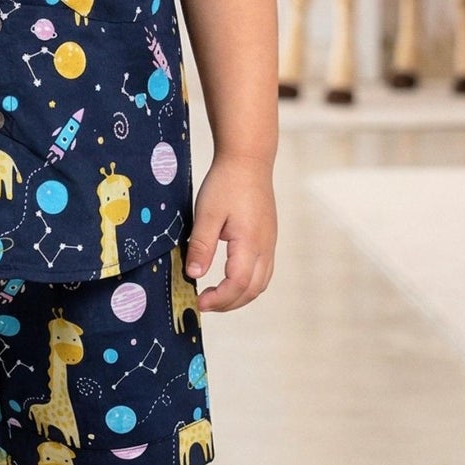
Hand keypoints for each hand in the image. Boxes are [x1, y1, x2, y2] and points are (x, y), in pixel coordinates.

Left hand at [183, 157, 276, 312]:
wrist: (248, 160)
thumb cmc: (226, 183)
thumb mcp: (206, 213)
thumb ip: (201, 246)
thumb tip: (194, 274)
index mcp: (250, 242)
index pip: (237, 284)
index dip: (218, 298)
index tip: (198, 302)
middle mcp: (265, 247)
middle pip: (252, 290)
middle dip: (228, 303)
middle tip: (204, 304)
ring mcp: (270, 243)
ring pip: (261, 283)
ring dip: (240, 296)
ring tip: (216, 297)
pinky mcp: (269, 238)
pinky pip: (263, 271)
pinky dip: (248, 284)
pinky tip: (230, 280)